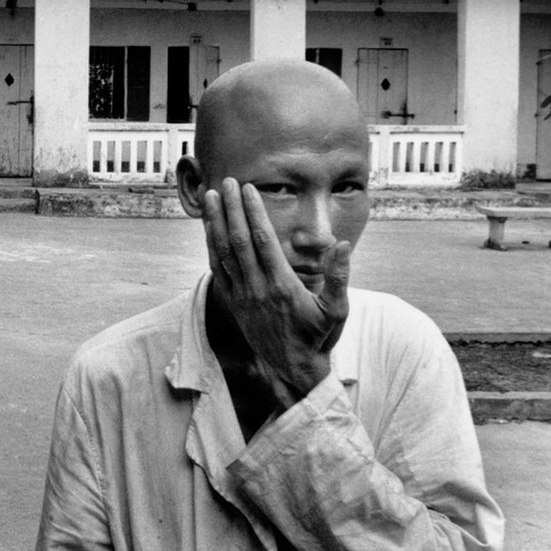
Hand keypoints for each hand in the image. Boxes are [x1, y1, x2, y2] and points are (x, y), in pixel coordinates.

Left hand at [203, 178, 350, 406]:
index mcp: (282, 285)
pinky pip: (218, 269)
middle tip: (226, 181)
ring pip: (223, 253)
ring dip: (216, 223)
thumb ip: (339, 278)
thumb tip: (342, 246)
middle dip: (231, 209)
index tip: (247, 189)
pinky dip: (211, 246)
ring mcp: (242, 296)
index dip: (253, 213)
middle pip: (239, 241)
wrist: (295, 369)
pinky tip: (208, 228)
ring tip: (211, 197)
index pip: (263, 241)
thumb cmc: (319, 337)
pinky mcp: (234, 302)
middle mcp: (258, 288)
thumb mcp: (337, 311)